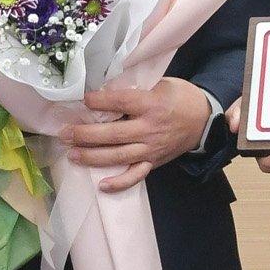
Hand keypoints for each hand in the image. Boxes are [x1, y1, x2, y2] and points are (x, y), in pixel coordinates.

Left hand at [63, 78, 211, 192]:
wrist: (204, 120)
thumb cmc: (180, 97)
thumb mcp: (161, 84)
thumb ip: (136, 89)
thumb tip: (105, 90)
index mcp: (152, 105)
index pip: (120, 103)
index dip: (99, 102)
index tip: (83, 100)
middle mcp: (150, 129)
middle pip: (113, 133)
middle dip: (86, 134)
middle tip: (65, 133)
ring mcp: (151, 148)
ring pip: (119, 155)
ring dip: (93, 156)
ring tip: (73, 155)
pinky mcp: (154, 162)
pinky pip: (136, 175)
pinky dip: (119, 183)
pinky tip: (102, 185)